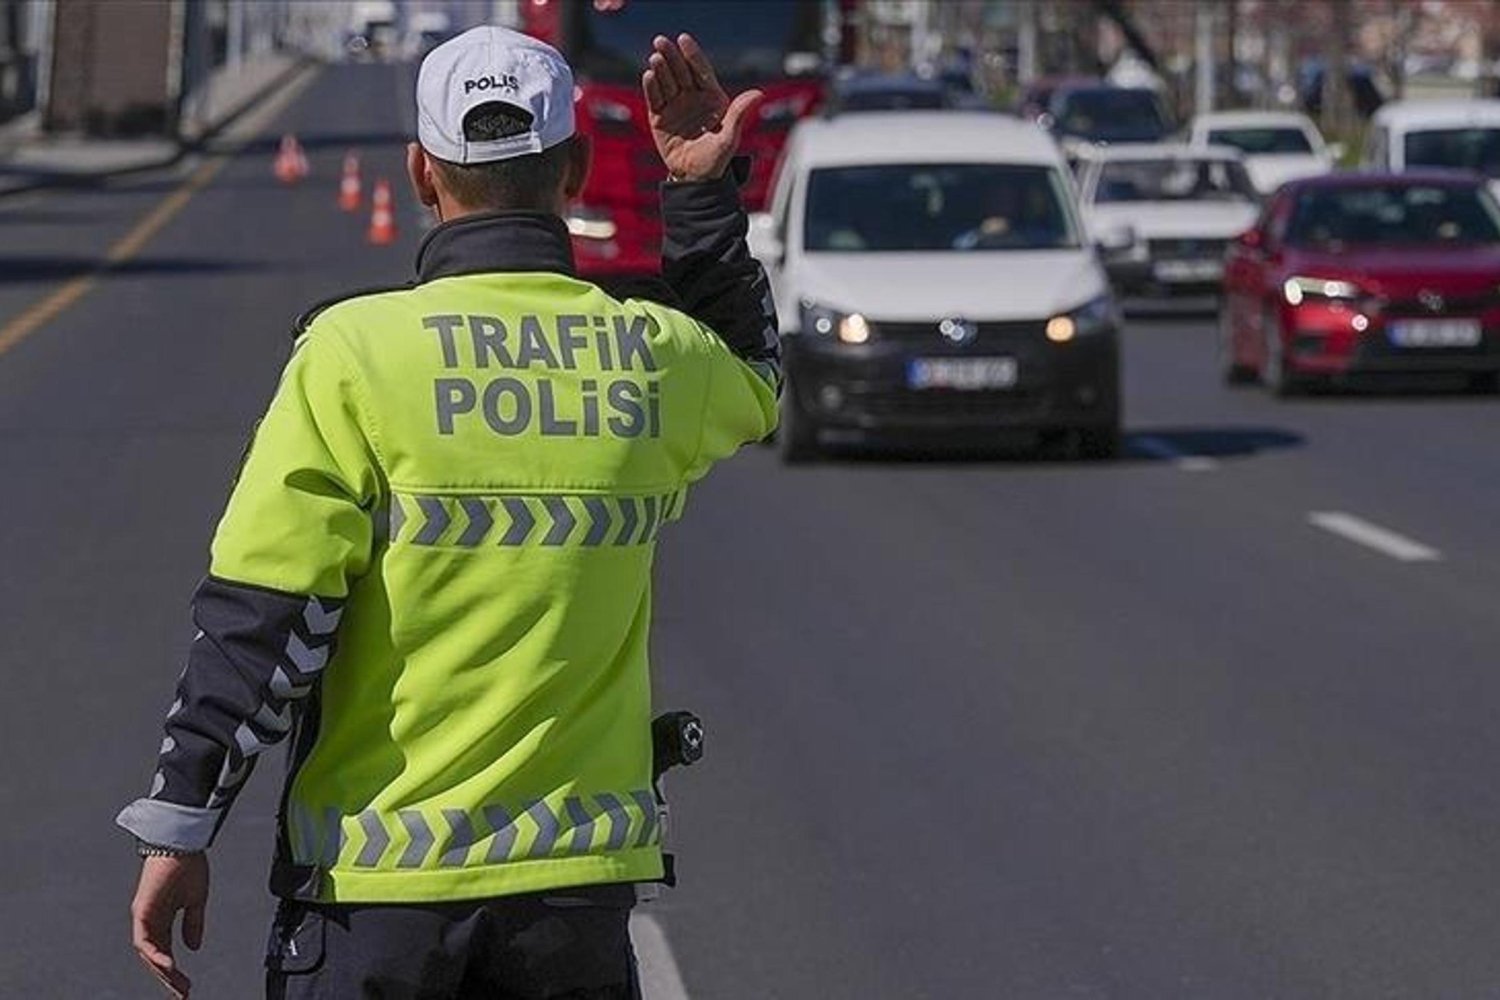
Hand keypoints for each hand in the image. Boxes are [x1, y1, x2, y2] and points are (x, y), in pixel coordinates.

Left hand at [130, 853, 209, 997]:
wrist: (182, 844)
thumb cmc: (188, 865)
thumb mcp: (196, 900)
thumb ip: (193, 924)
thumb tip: (193, 946)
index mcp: (163, 917)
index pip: (166, 950)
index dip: (175, 969)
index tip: (186, 985)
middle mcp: (149, 919)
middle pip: (155, 956)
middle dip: (169, 977)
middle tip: (182, 993)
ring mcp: (143, 916)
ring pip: (148, 953)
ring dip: (162, 970)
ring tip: (178, 984)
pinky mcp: (141, 911)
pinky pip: (144, 940)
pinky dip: (155, 954)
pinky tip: (169, 964)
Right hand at [642, 33, 761, 182]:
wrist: (695, 178)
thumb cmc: (716, 159)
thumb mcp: (729, 138)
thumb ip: (739, 114)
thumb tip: (758, 93)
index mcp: (712, 98)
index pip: (701, 71)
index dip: (693, 54)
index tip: (684, 39)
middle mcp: (692, 97)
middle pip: (681, 71)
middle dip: (672, 56)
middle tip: (662, 41)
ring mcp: (675, 105)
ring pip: (667, 82)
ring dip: (660, 69)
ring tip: (655, 58)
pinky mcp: (659, 116)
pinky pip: (655, 98)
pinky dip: (651, 87)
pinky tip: (648, 75)